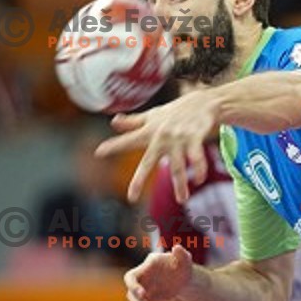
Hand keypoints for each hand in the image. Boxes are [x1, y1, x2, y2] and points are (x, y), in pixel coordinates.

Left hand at [95, 89, 219, 202]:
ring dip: (180, 183)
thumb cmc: (174, 112)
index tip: (98, 152)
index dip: (114, 145)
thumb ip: (133, 122)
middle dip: (139, 179)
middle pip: (148, 161)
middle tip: (131, 197)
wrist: (201, 101)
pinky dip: (199, 168)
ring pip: (177, 165)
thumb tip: (113, 122)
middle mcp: (161, 137)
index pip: (128, 140)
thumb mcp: (152, 116)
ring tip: (182, 199)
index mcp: (149, 132)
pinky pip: (197, 157)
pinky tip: (200, 180)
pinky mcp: (195, 138)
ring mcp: (178, 139)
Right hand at [124, 245, 192, 300]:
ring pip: (133, 298)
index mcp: (148, 265)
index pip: (132, 276)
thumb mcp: (185, 259)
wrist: (185, 278)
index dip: (134, 286)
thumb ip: (181, 254)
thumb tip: (176, 247)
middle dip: (134, 297)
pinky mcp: (148, 295)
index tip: (144, 295)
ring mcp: (144, 285)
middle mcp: (143, 275)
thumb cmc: (184, 265)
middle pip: (130, 287)